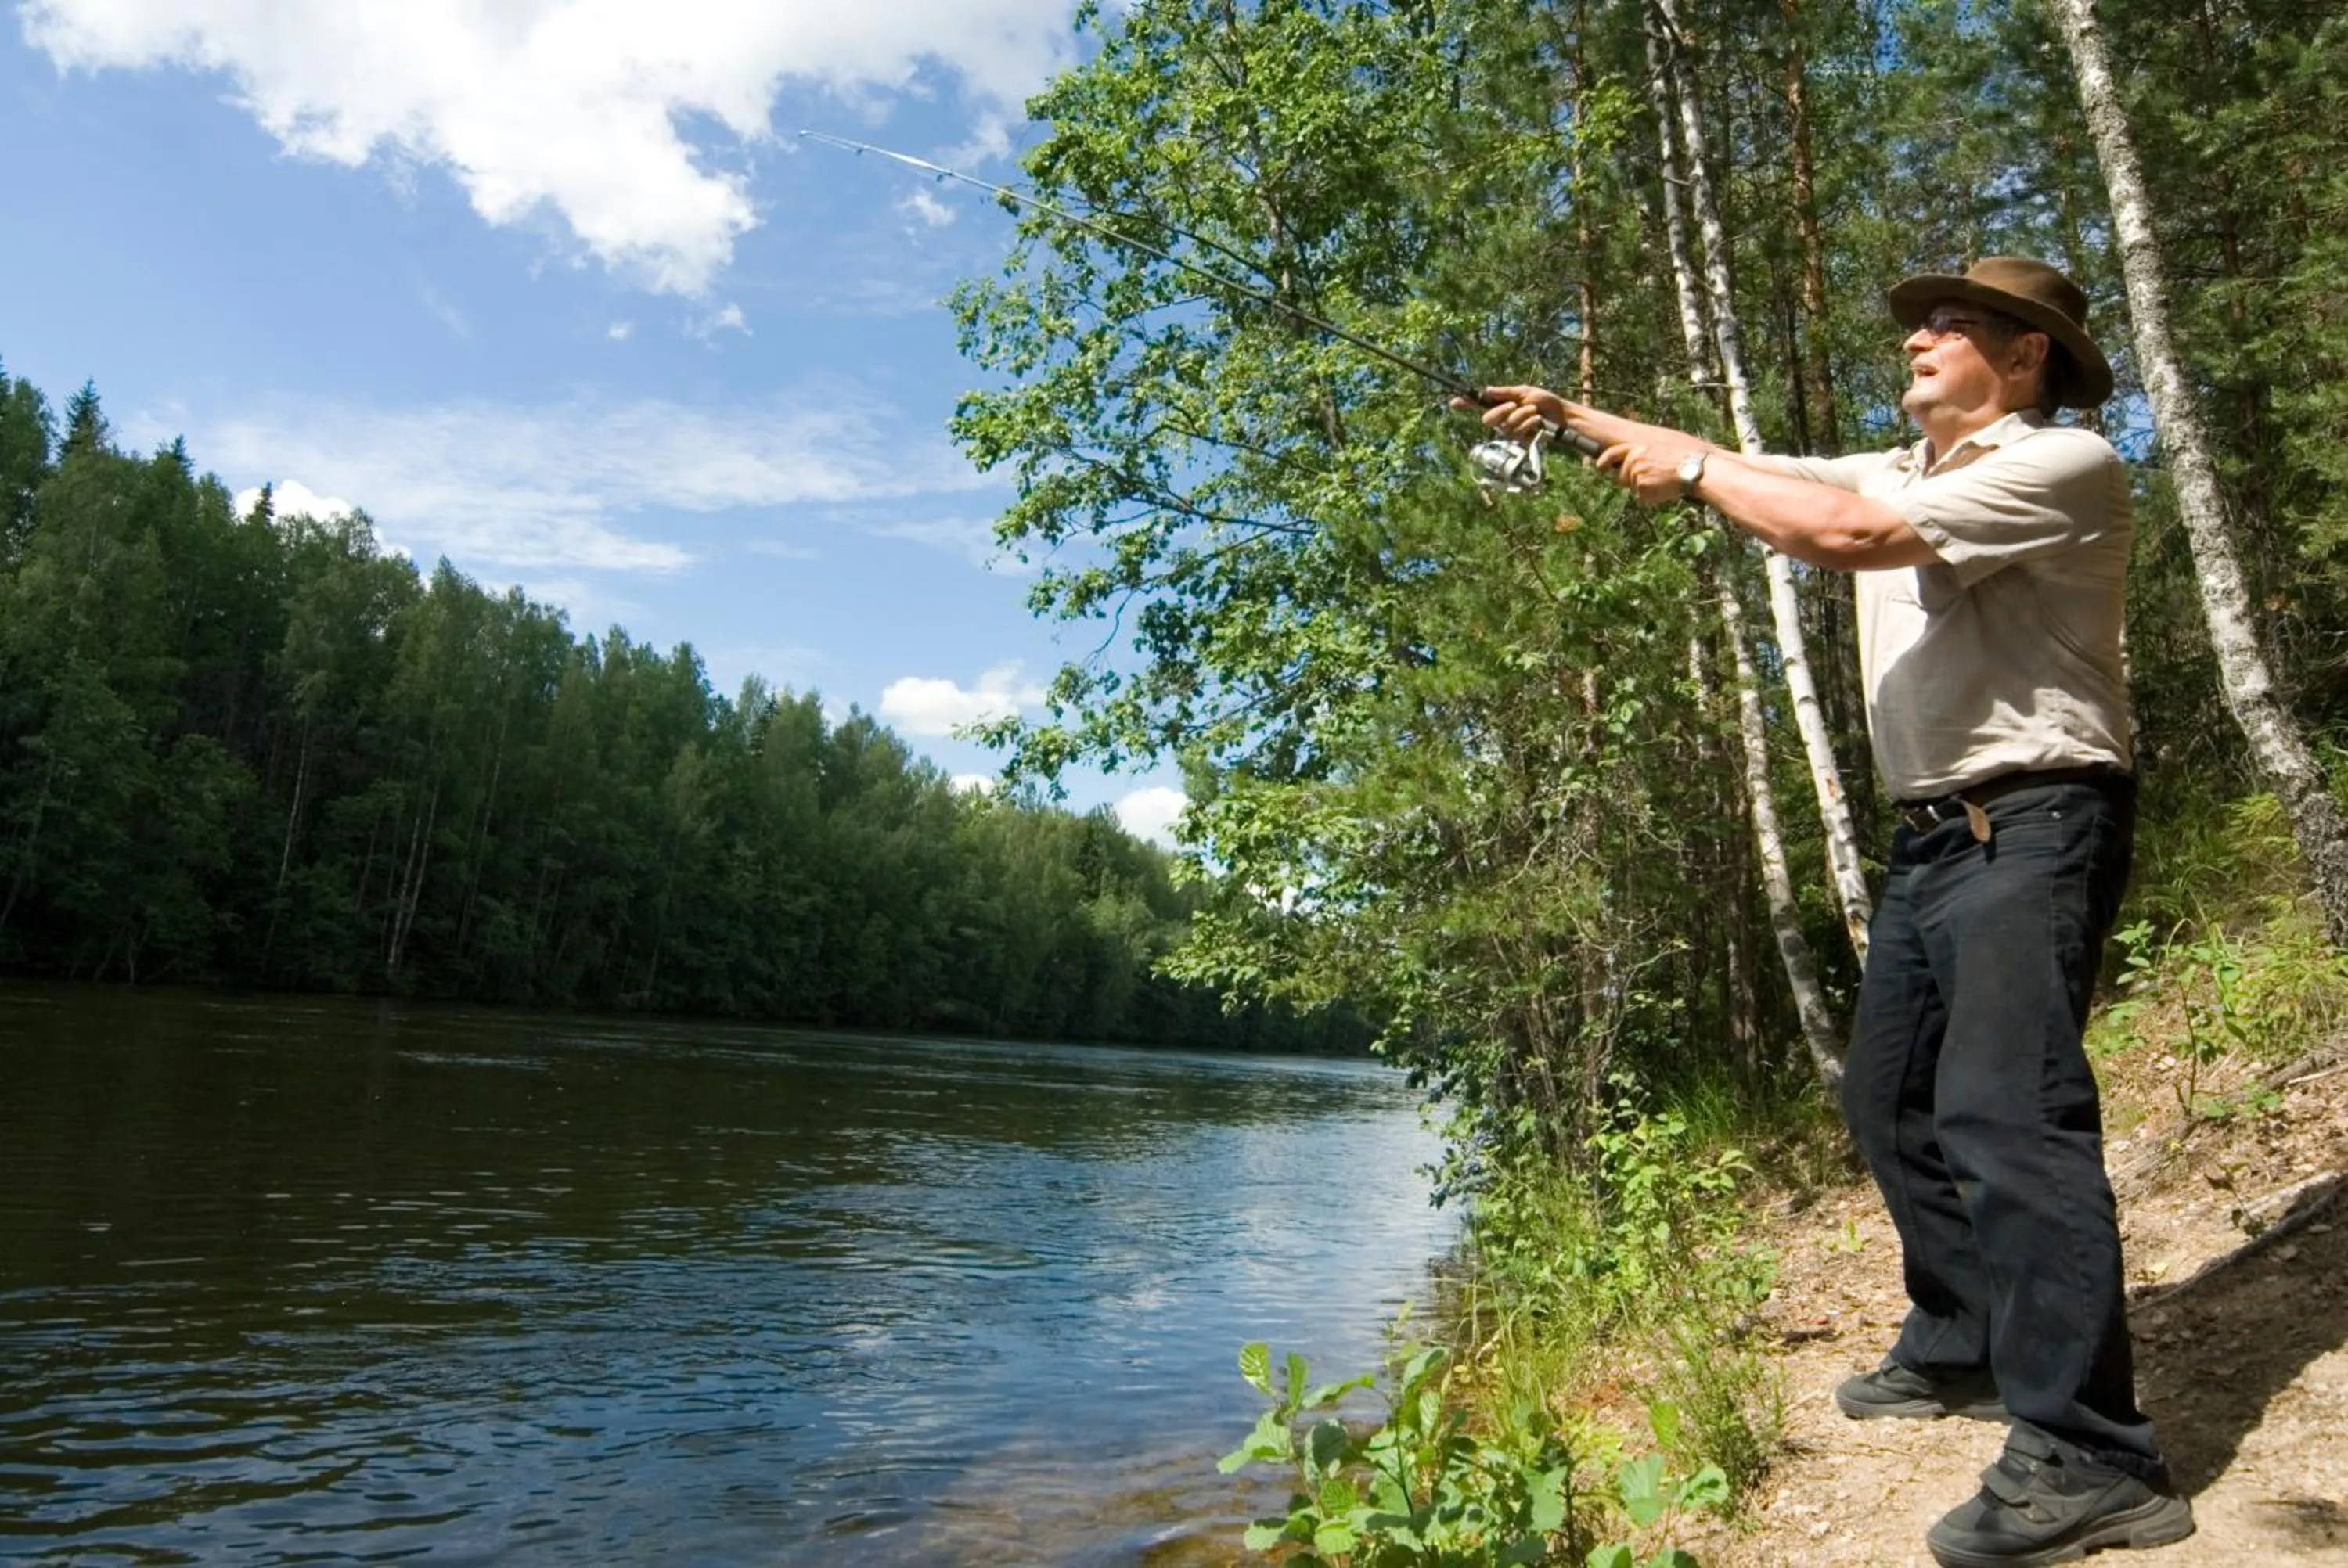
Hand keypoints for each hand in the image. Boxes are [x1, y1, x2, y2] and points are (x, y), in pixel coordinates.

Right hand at [1452, 384, 1574, 443]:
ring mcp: (1510, 431)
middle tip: (1515, 405)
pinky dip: (1529, 422)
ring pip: (1506, 425)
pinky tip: (1538, 421)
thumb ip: (1505, 393)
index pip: (1479, 404)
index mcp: (1501, 404)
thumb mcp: (1525, 392)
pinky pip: (1518, 432)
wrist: (1562, 417)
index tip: (1454, 402)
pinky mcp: (1520, 440)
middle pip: (1487, 419)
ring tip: (1535, 411)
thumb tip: (1486, 390)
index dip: (1466, 404)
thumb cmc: (1545, 402)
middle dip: (1502, 411)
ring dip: (1522, 415)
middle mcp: (1502, 419)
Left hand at [1594, 441, 1706, 506]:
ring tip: (1662, 481)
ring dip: (1643, 489)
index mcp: (1639, 447)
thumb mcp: (1658, 450)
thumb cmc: (1681, 461)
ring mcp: (1636, 474)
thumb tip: (1628, 466)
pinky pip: (1641, 497)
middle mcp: (1634, 459)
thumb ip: (1641, 455)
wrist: (1694, 469)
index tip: (1599, 468)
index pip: (1612, 453)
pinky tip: (1663, 488)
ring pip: (1632, 488)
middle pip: (1619, 477)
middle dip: (1628, 482)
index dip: (1603, 462)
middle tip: (1650, 480)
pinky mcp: (1641, 487)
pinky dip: (1650, 497)